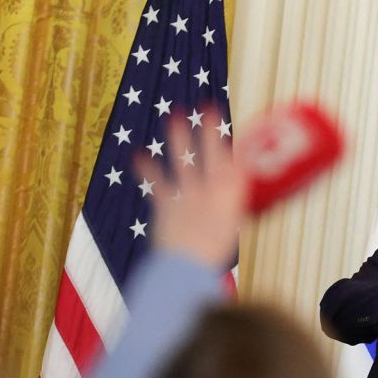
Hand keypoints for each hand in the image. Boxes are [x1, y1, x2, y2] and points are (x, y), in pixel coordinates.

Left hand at [136, 106, 248, 267]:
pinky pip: (155, 181)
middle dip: (209, 129)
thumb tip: (235, 197)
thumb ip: (232, 210)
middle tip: (208, 107)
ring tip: (173, 115)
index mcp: (232, 199)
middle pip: (212, 154)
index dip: (240, 146)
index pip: (239, 165)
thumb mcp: (230, 229)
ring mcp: (187, 195)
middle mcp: (211, 191)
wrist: (187, 270)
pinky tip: (136, 153)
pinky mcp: (165, 203)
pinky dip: (145, 167)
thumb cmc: (212, 255)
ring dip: (178, 137)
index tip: (240, 131)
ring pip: (184, 159)